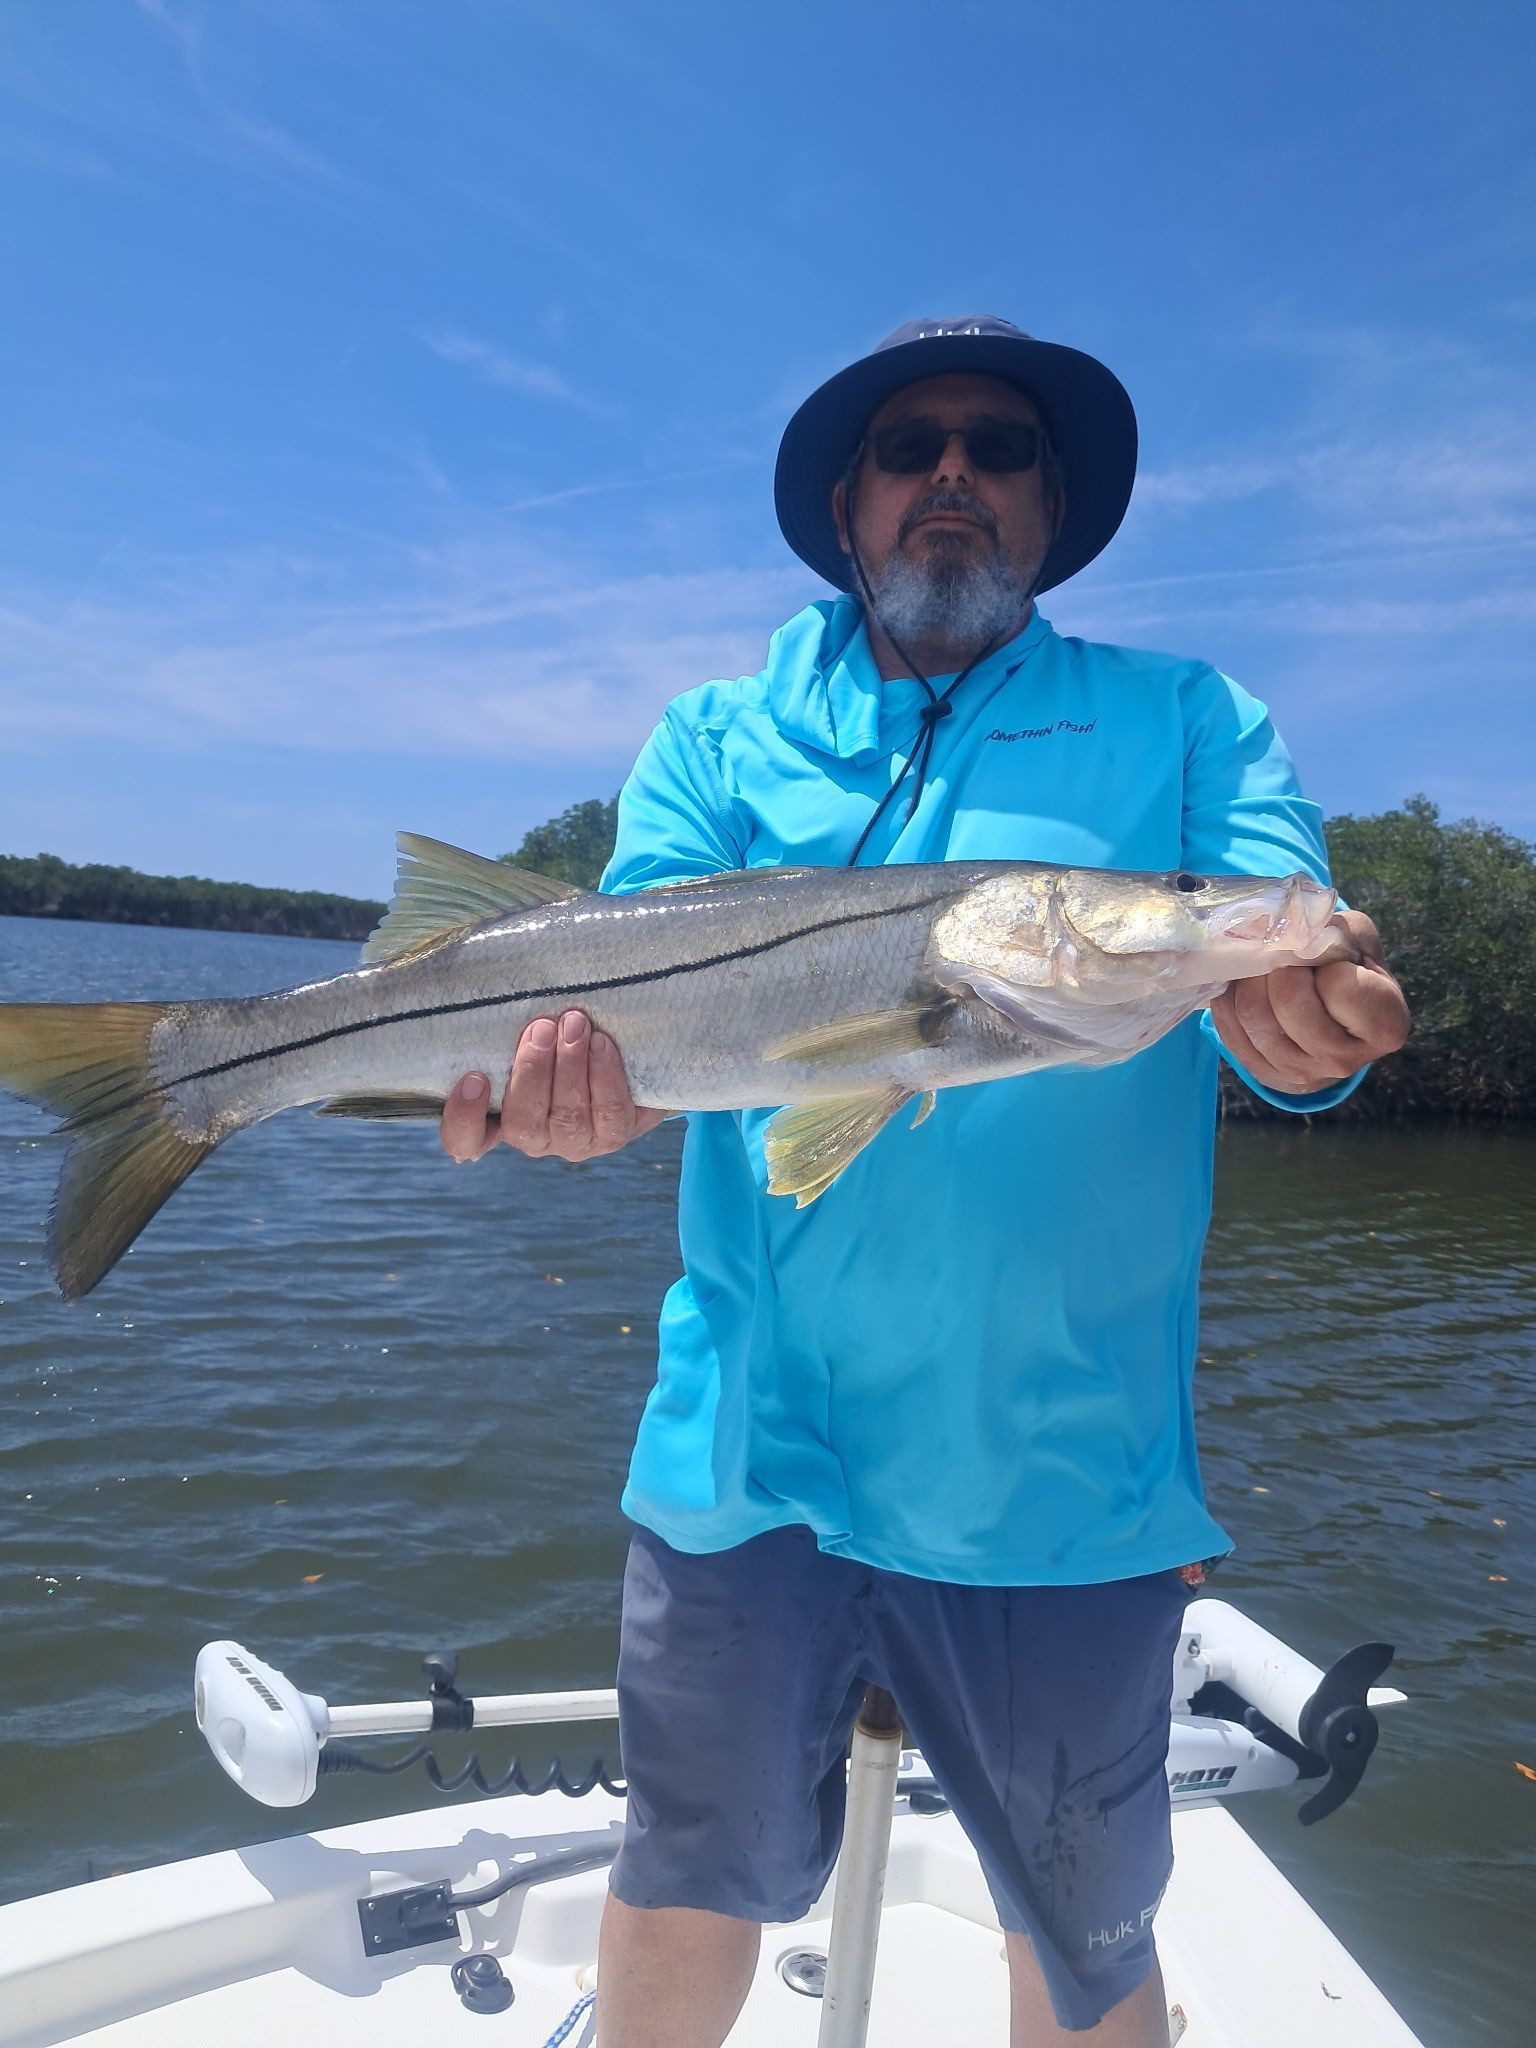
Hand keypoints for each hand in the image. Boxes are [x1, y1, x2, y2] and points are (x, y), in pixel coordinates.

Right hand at [439, 1009, 665, 1162]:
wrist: (626, 1056)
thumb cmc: (560, 1036)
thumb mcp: (531, 1031)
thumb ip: (507, 1022)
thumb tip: (494, 970)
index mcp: (499, 1118)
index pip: (465, 1138)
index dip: (464, 1118)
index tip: (474, 1077)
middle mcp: (534, 1137)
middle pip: (523, 1123)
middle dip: (532, 1073)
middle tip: (542, 1028)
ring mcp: (574, 1141)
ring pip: (567, 1118)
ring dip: (570, 1068)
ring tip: (575, 1024)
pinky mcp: (614, 1135)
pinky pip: (610, 1113)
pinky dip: (605, 1076)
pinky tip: (601, 1043)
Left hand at [1210, 909, 1409, 1096]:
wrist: (1331, 1014)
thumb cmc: (1348, 969)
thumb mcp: (1356, 939)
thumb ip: (1330, 929)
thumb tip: (1280, 927)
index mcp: (1385, 1025)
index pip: (1339, 986)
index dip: (1324, 961)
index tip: (1325, 958)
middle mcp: (1347, 1060)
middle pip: (1290, 1003)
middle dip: (1278, 967)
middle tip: (1282, 955)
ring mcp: (1304, 1074)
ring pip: (1254, 1017)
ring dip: (1248, 980)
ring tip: (1262, 968)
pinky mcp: (1266, 1075)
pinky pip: (1230, 1030)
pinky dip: (1229, 999)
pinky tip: (1244, 988)